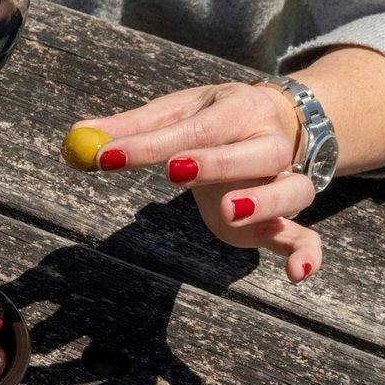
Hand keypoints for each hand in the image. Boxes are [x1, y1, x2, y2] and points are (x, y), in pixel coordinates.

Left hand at [68, 82, 321, 281]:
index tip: (107, 156)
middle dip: (217, 163)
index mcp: (238, 110)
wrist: (273, 122)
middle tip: (174, 172)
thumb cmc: (213, 119)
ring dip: (265, 203)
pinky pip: (305, 236)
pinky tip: (296, 274)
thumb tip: (77, 136)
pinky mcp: (283, 219)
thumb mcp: (175, 113)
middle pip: (258, 153)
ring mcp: (282, 182)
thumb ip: (130, 129)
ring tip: (228, 213)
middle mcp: (270, 143)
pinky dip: (308, 254)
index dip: (150, 144)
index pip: (196, 127)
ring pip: (293, 190)